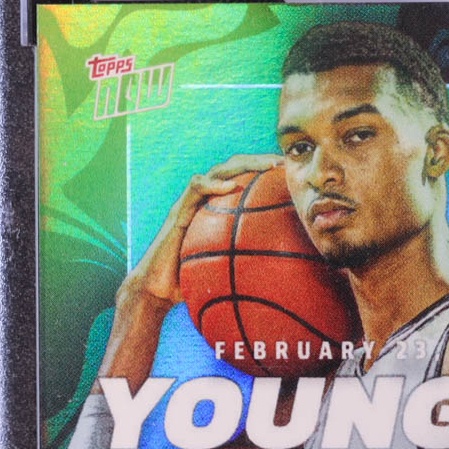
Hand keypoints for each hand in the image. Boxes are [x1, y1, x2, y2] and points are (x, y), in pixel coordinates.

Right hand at [123, 154, 282, 306]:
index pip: (244, 181)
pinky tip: (231, 186)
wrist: (159, 288)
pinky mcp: (179, 210)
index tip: (289, 174)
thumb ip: (250, 266)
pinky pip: (195, 189)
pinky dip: (214, 185)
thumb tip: (282, 278)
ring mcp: (191, 203)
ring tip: (266, 165)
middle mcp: (206, 201)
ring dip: (243, 164)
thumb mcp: (229, 272)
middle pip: (234, 169)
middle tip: (283, 163)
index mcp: (220, 210)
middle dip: (259, 161)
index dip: (265, 175)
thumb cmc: (194, 283)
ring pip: (218, 171)